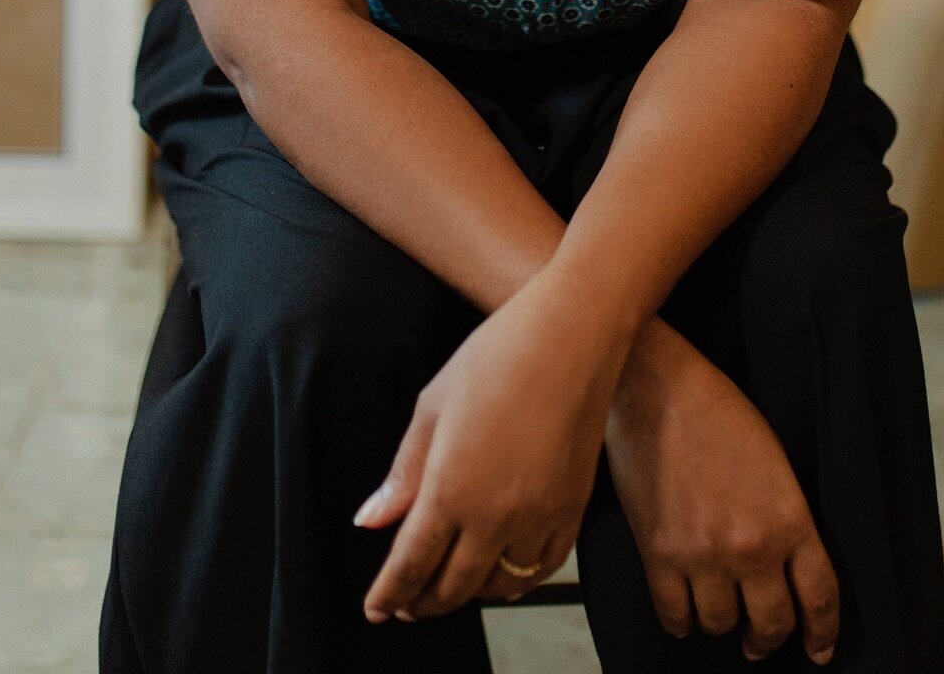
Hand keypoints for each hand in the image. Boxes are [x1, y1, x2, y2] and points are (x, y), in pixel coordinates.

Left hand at [354, 271, 623, 622]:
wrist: (571, 336)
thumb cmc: (497, 357)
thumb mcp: (432, 407)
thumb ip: (403, 474)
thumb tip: (372, 520)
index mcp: (452, 490)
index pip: (410, 566)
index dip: (389, 594)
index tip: (376, 607)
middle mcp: (496, 516)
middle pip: (452, 588)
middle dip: (422, 602)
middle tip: (406, 602)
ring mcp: (539, 518)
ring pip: (497, 587)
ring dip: (467, 593)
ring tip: (449, 583)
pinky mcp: (572, 511)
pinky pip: (540, 571)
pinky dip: (515, 581)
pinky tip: (500, 570)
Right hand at [604, 326, 839, 664]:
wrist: (660, 387)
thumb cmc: (716, 409)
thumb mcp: (773, 460)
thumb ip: (783, 515)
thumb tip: (784, 561)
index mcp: (789, 518)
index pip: (820, 596)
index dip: (822, 632)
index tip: (818, 648)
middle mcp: (751, 546)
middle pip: (772, 623)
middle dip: (768, 638)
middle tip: (759, 639)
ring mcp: (703, 553)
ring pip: (721, 624)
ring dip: (722, 624)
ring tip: (719, 612)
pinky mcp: (659, 553)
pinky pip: (674, 614)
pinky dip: (681, 621)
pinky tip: (684, 612)